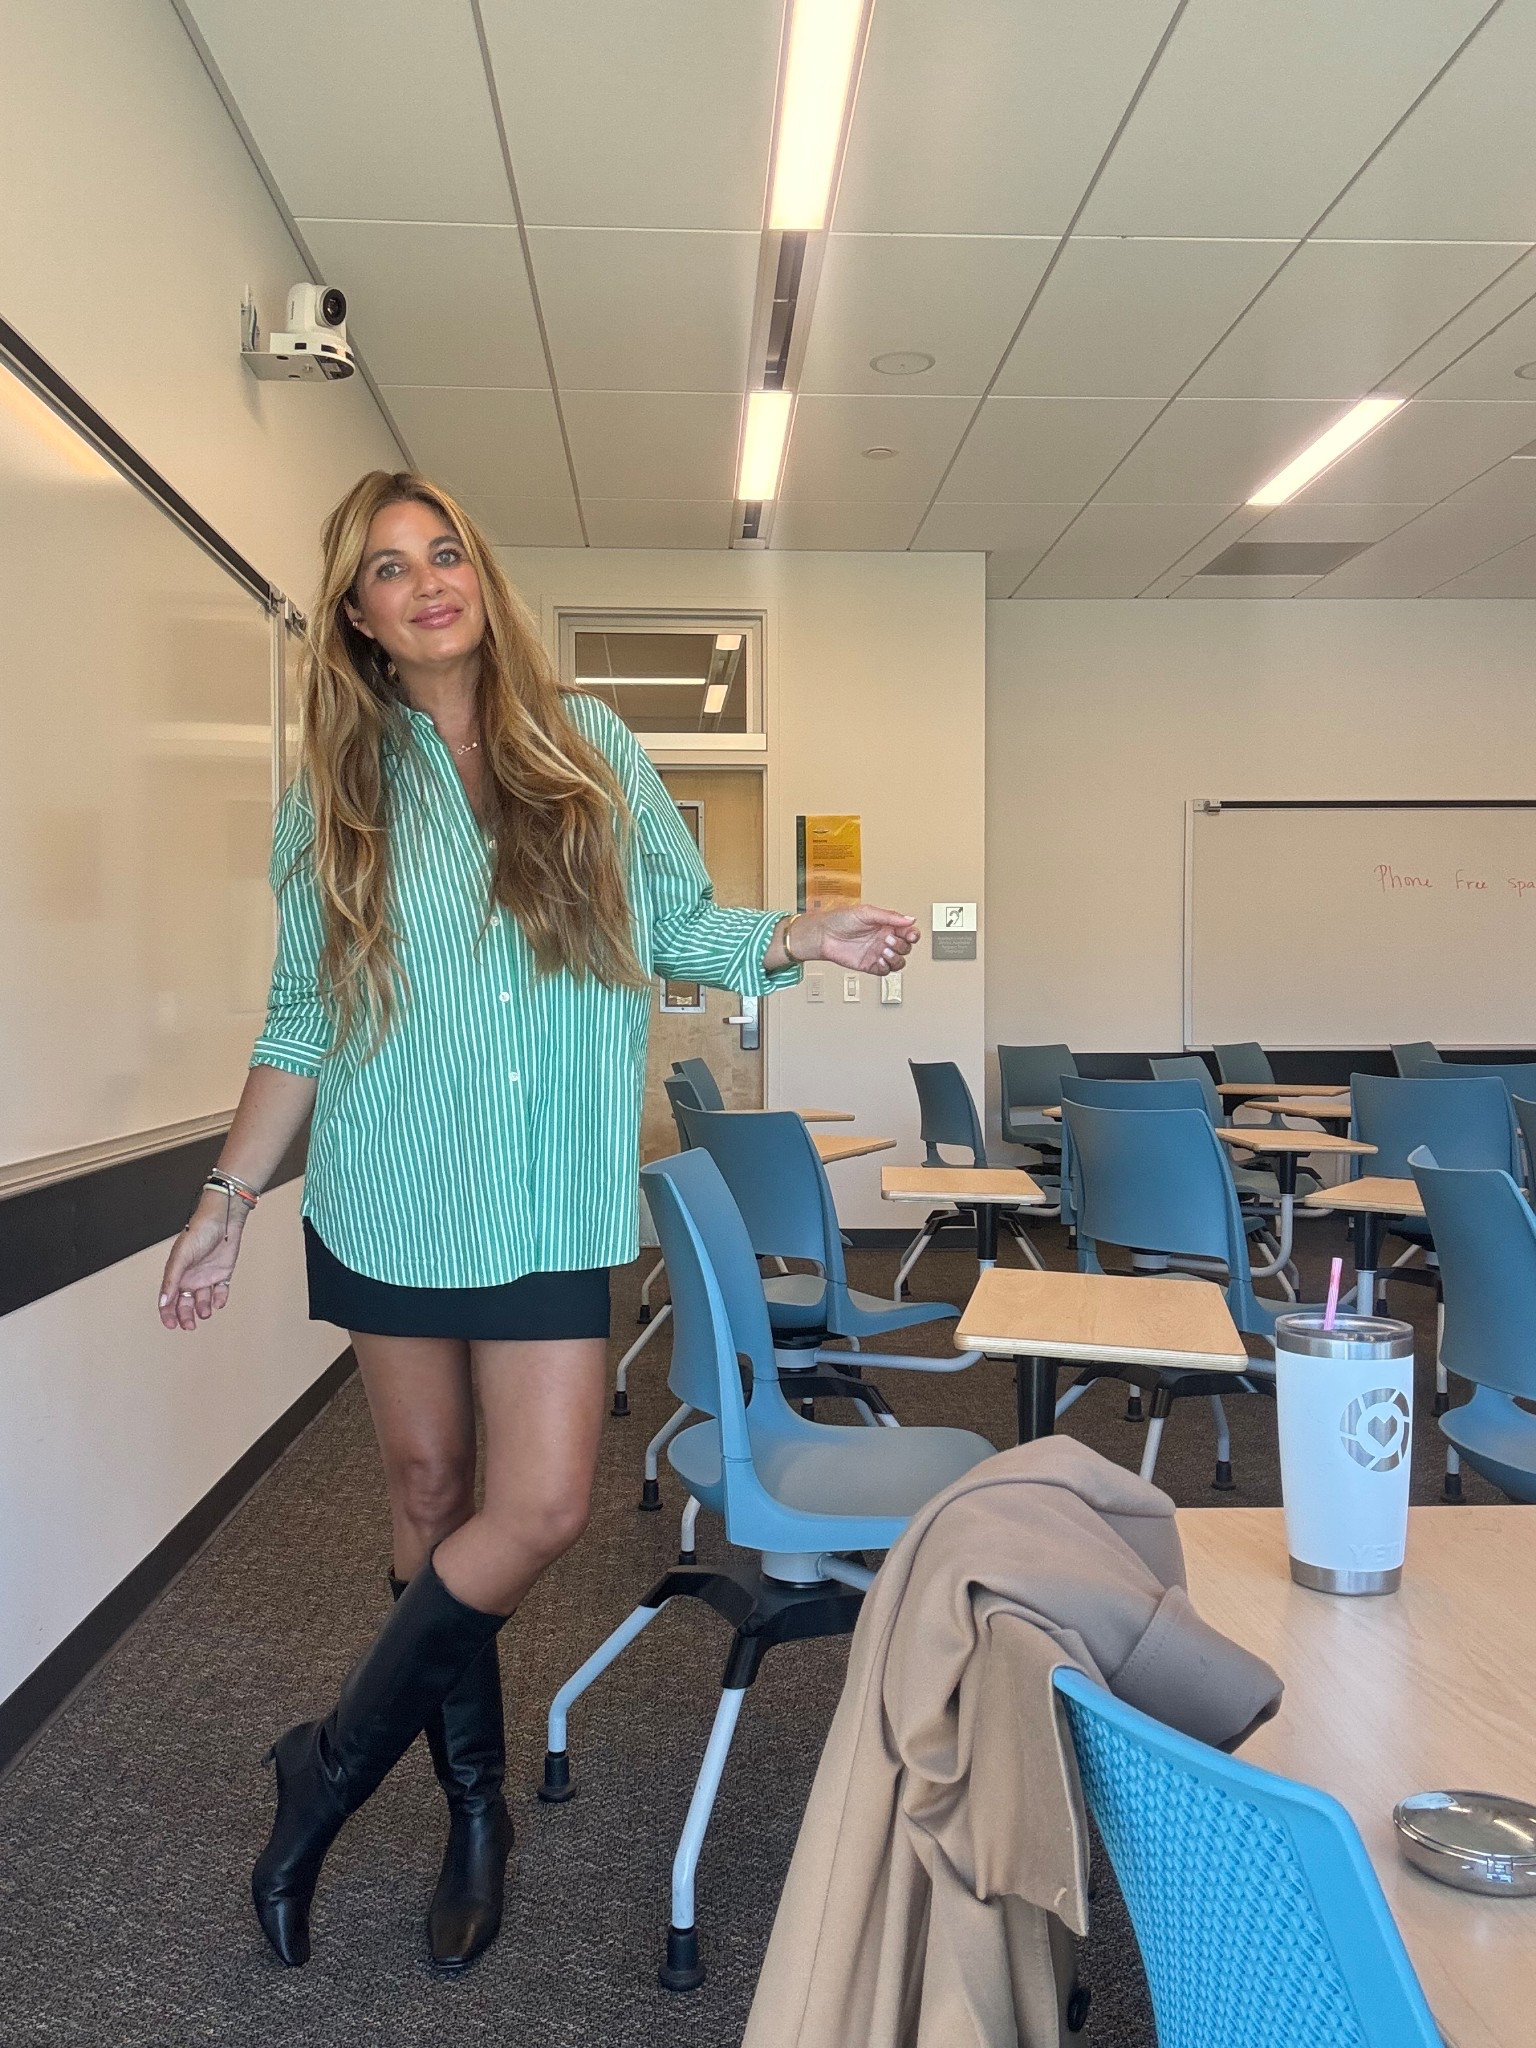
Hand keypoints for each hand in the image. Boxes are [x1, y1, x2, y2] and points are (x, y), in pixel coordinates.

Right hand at [157, 1195, 246, 1330]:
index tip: (171, 1325)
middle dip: (186, 1317)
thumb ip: (172, 1280)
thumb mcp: (181, 1258)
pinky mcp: (222, 1274)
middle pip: (184, 1304)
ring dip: (203, 1309)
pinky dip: (220, 1299)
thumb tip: (163, 1302)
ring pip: (202, 1301)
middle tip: (190, 1326)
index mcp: (176, 1274)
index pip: (168, 1299)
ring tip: (205, 1311)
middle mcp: (190, 1277)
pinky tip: (219, 1301)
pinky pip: (221, 1292)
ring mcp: (206, 1277)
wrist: (224, 1220)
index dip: (167, 1314)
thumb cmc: (198, 1233)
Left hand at [789, 904, 919, 975]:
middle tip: (887, 939)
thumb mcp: (866, 912)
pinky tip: (879, 961)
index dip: (913, 934)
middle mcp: (884, 939)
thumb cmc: (840, 920)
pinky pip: (885, 971)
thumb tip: (910, 919)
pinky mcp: (870, 965)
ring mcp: (878, 953)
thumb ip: (889, 916)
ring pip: (899, 961)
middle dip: (900, 944)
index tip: (910, 934)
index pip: (908, 932)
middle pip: (906, 947)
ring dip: (895, 957)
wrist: (823, 935)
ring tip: (884, 951)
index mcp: (886, 925)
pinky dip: (886, 968)